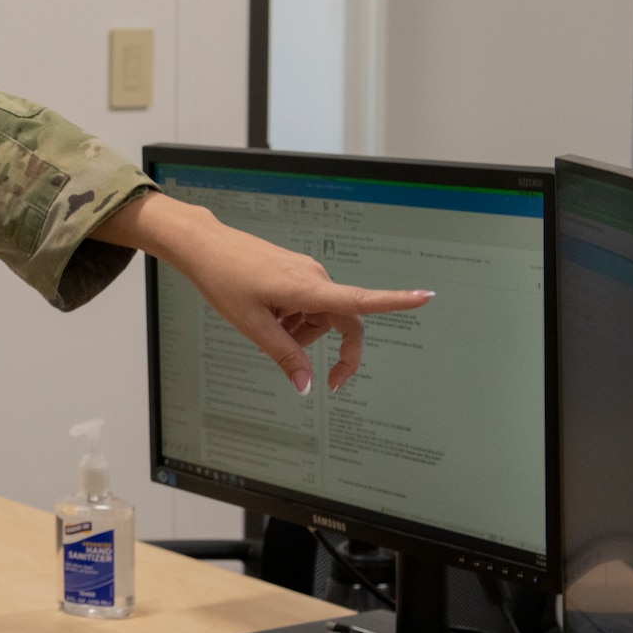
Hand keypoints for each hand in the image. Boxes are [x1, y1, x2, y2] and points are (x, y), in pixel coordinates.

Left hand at [95, 193, 432, 392]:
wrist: (205, 247)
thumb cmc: (225, 280)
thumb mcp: (253, 326)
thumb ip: (284, 356)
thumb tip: (306, 386)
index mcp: (309, 288)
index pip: (360, 300)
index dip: (396, 301)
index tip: (426, 297)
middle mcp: (315, 278)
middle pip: (343, 320)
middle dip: (331, 348)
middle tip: (325, 381)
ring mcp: (307, 274)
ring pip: (321, 315)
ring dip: (304, 333)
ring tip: (268, 328)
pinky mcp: (297, 272)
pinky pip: (308, 304)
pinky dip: (295, 318)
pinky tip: (269, 315)